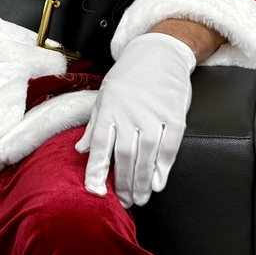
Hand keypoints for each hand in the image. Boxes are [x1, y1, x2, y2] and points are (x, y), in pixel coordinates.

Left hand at [76, 32, 196, 207]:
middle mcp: (130, 114)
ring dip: (142, 182)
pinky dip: (164, 167)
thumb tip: (80, 151)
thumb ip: (94, 125)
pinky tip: (158, 182)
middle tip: (124, 202)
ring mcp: (154, 115)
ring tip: (140, 198)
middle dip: (123, 184)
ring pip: (146, 156)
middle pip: (124, 156)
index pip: (100, 146)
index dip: (96, 171)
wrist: (160, 52)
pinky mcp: (175, 115)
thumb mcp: (105, 95)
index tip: (95, 192)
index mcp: (110, 109)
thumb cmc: (129, 75)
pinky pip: (169, 147)